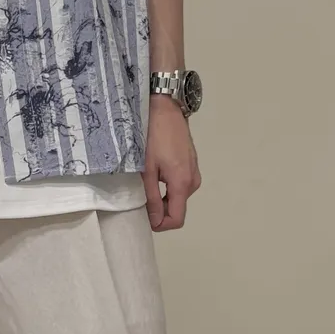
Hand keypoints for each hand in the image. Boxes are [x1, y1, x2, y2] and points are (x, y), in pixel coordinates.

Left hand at [143, 96, 200, 229]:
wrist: (166, 109)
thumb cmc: (154, 137)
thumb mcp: (147, 169)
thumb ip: (151, 197)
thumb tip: (156, 221)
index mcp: (182, 183)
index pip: (177, 218)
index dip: (161, 224)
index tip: (145, 218)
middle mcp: (193, 181)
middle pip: (177, 208)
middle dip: (159, 209)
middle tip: (140, 196)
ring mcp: (194, 172)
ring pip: (178, 197)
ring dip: (162, 197)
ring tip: (146, 181)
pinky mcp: (192, 164)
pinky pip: (180, 185)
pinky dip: (168, 186)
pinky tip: (155, 172)